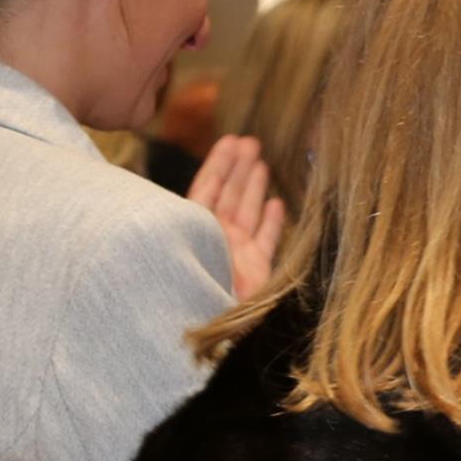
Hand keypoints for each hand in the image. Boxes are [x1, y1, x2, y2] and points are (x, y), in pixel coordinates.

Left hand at [185, 133, 286, 301]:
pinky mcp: (258, 268)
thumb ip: (191, 216)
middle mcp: (215, 236)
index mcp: (191, 226)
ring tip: (262, 162)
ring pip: (249, 211)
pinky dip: (273, 221)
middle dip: (239, 167)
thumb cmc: (190, 279)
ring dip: (255, 187)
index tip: (229, 140)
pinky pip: (267, 239)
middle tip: (251, 142)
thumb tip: (197, 189)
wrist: (209, 321)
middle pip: (229, 195)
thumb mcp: (183, 238)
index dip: (218, 163)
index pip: (206, 187)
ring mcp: (237, 251)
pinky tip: (278, 203)